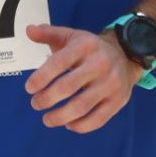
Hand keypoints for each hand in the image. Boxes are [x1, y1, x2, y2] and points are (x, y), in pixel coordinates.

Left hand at [23, 25, 138, 132]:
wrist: (127, 54)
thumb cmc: (91, 48)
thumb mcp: (72, 36)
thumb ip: (49, 34)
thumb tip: (29, 30)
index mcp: (85, 46)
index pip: (59, 62)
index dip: (41, 77)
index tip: (29, 88)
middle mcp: (100, 64)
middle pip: (68, 87)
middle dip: (47, 99)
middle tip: (36, 104)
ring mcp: (110, 84)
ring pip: (81, 106)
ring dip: (60, 117)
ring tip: (47, 119)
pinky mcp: (117, 100)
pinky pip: (97, 119)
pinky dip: (80, 126)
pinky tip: (69, 124)